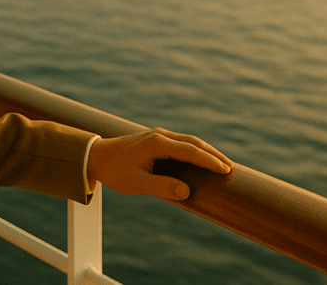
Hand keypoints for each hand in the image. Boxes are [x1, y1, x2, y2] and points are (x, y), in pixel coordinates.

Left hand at [86, 128, 231, 201]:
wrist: (95, 156)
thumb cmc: (114, 171)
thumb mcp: (136, 183)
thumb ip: (161, 187)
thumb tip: (187, 191)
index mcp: (157, 144)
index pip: (190, 151)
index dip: (209, 160)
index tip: (226, 169)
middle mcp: (160, 136)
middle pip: (194, 142)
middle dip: (213, 154)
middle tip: (230, 168)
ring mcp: (158, 136)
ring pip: (189, 141)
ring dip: (206, 151)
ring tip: (222, 164)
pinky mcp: (156, 140)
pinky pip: (182, 143)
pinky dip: (195, 150)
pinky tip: (201, 160)